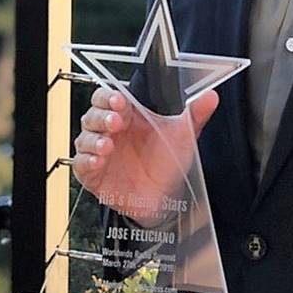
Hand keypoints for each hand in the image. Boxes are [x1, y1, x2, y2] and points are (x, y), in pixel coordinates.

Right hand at [72, 86, 217, 223]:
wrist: (166, 197)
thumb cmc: (169, 161)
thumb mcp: (184, 136)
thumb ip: (195, 114)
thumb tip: (211, 96)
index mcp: (128, 115)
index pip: (109, 97)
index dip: (110, 97)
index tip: (120, 101)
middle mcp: (110, 131)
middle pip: (93, 115)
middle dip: (102, 117)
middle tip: (116, 122)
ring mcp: (100, 152)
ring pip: (84, 138)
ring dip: (93, 139)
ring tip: (108, 145)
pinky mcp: (93, 174)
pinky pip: (80, 165)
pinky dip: (87, 161)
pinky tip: (98, 161)